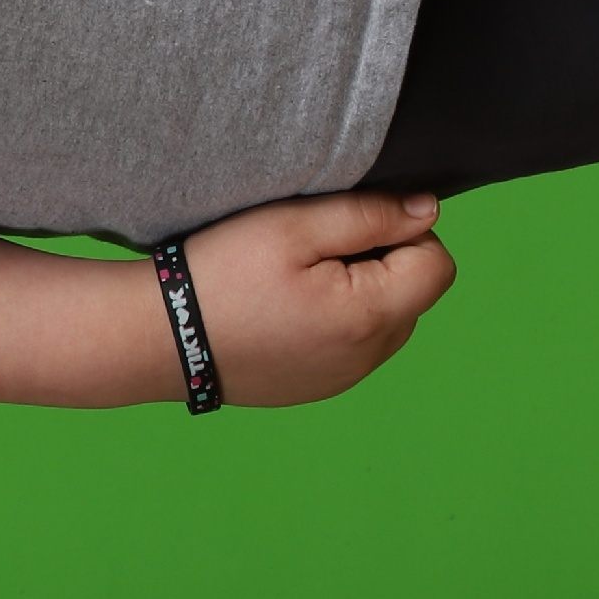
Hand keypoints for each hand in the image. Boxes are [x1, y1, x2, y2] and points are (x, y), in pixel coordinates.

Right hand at [178, 191, 456, 404]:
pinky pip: (353, 347)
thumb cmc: (222, 275)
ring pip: (386, 322)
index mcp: (370, 315)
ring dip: (360, 294)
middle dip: (381, 263)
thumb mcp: (293, 226)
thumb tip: (428, 210)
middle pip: (414, 294)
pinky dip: (334, 323)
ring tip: (295, 281)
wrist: (160, 336)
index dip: (403, 232)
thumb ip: (369, 215)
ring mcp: (344, 379)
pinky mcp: (318, 388)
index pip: (437, 264)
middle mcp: (368, 357)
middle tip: (313, 251)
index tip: (346, 227)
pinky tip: (284, 310)